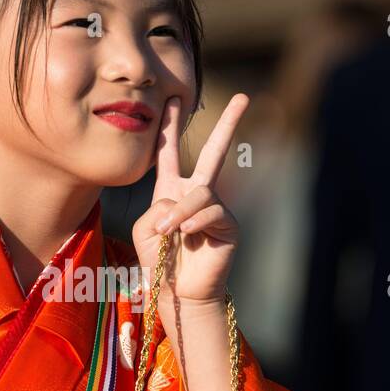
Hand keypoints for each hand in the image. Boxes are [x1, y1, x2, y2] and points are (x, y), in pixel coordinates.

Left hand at [132, 92, 249, 306]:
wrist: (178, 292)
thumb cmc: (159, 261)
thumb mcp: (145, 229)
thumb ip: (158, 208)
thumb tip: (184, 201)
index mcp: (172, 191)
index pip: (170, 153)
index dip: (171, 126)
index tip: (174, 98)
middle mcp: (197, 194)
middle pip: (214, 152)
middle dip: (228, 124)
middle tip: (244, 98)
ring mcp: (216, 208)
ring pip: (201, 192)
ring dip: (180, 212)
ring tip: (169, 232)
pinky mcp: (229, 225)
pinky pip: (212, 211)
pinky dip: (194, 221)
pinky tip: (186, 234)